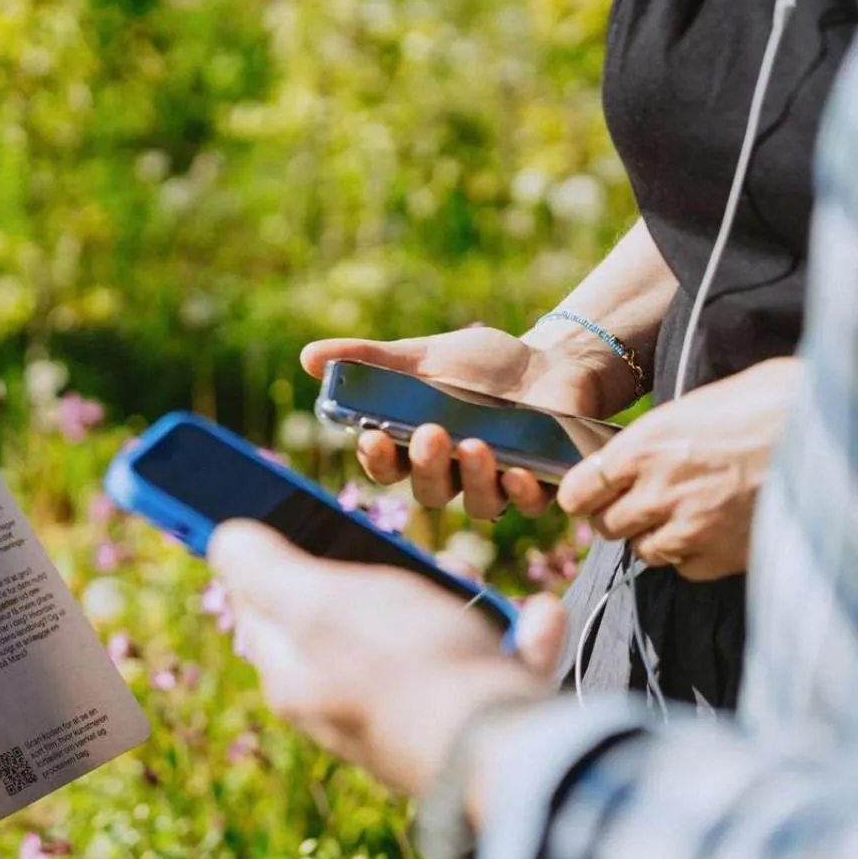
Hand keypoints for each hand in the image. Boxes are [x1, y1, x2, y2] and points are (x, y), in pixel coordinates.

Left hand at [208, 520, 564, 796]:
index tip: (276, 509)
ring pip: (425, 635)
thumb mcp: (318, 604)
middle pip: (347, 615)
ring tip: (466, 578)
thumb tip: (224, 540)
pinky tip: (536, 617)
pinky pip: (491, 665)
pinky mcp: (473, 725)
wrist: (509, 755)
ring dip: (450, 597)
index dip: (266, 552)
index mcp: (295, 677)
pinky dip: (516, 637)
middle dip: (378, 570)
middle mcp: (345, 703)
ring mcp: (411, 716)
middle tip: (400, 551)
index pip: (259, 602)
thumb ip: (264, 571)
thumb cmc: (409, 671)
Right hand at [302, 325, 630, 519]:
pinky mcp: (538, 485)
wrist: (551, 360)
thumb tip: (308, 356)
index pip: (386, 466)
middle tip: (430, 433)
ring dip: (473, 478)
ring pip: (477, 503)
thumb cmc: (479, 364)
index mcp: (414, 447)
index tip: (370, 435)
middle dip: (426, 465)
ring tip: (475, 445)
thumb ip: (370, 360)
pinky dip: (521, 492)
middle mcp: (451, 473)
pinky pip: (526, 504)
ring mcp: (494, 482)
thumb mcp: (423, 354)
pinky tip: (518, 471)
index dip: (376, 457)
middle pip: (429, 489)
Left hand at [555, 358, 798, 580]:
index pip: (578, 490)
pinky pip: (686, 569)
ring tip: (688, 514)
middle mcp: (658, 491)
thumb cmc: (779, 402)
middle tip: (647, 503)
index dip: (585, 494)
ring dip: (657, 537)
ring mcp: (690, 529)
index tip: (595, 492)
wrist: (835, 433)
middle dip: (621, 516)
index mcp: (645, 446)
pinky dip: (694, 556)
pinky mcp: (723, 557)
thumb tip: (641, 448)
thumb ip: (663, 433)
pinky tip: (717, 531)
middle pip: (607, 526)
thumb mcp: (707, 402)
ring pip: (644, 551)